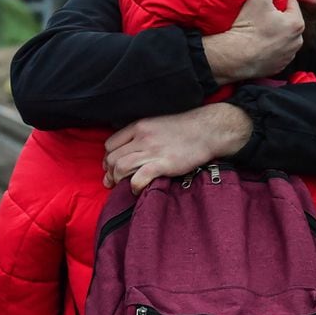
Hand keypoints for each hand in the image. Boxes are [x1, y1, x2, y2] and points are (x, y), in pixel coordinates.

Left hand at [103, 104, 253, 193]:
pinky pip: (139, 177)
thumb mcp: (156, 124)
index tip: (111, 167)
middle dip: (109, 172)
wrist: (207, 130)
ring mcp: (152, 151)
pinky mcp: (163, 164)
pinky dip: (134, 186)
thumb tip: (129, 151)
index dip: (108, 158)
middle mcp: (142, 138)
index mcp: (139, 127)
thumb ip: (141, 135)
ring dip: (117, 180)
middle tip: (112, 182)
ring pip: (120, 167)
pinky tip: (136, 190)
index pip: (110, 144)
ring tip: (122, 186)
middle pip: (112, 158)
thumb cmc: (183, 129)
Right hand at [201, 0, 303, 83]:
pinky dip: (269, 47)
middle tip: (258, 15)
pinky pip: (276, 52)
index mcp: (297, 24)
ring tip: (257, 30)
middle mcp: (297, 42)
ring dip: (274, 32)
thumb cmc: (247, 27)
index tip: (263, 1)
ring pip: (283, 37)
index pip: (290, 2)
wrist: (233, 58)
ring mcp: (288, 57)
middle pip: (287, 21)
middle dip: (276, 16)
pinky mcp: (278, 67)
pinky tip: (256, 44)